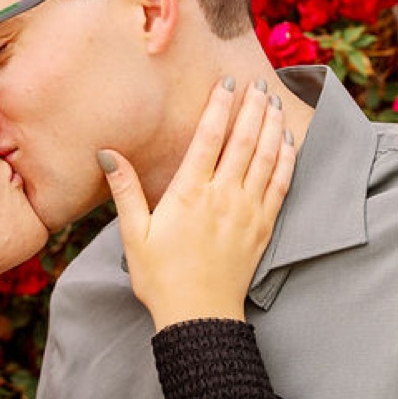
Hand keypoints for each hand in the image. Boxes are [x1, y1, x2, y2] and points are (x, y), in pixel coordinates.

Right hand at [99, 78, 296, 329]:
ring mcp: (247, 211)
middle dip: (252, 107)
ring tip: (274, 102)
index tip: (228, 82)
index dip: (220, 105)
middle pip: (243, 140)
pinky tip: (289, 143)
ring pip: (266, 158)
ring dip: (272, 127)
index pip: (209, 137)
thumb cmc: (161, 278)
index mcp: (189, 193)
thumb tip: (108, 154)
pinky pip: (280, 186)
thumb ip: (125, 190)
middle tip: (258, 83)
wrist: (199, 316)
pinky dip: (286, 161)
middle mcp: (223, 196)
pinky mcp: (262, 228)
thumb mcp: (133, 234)